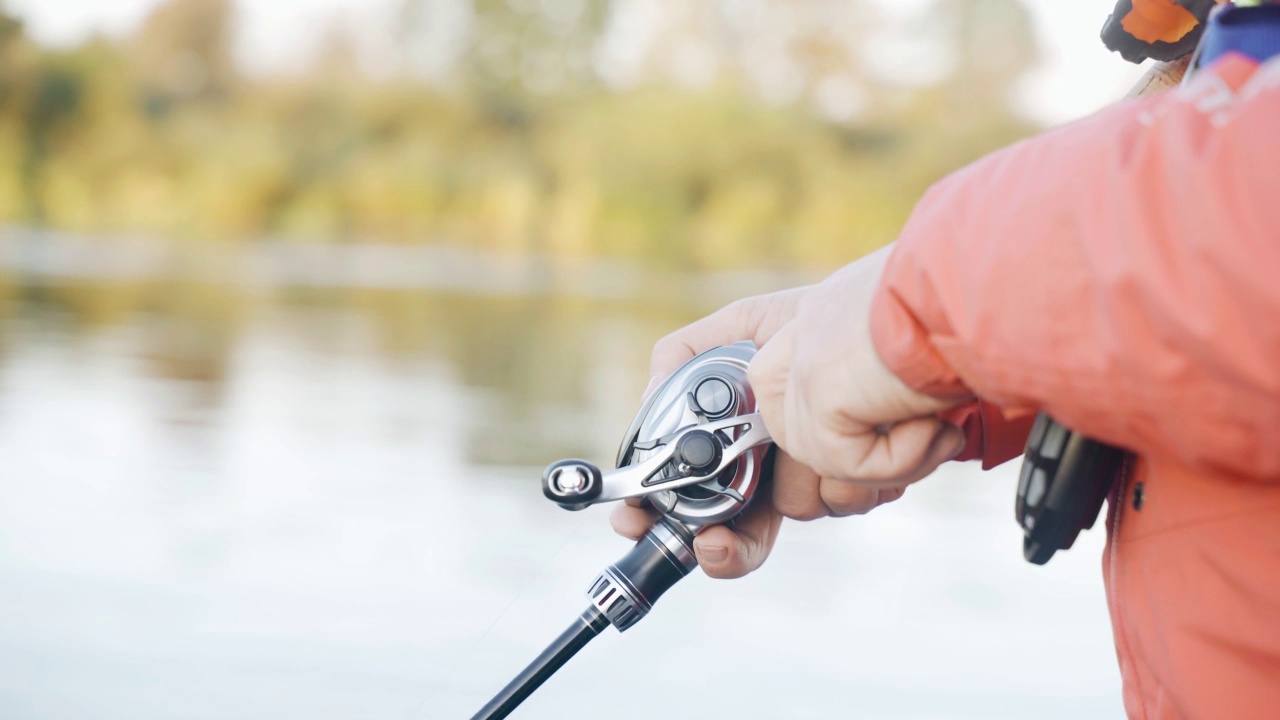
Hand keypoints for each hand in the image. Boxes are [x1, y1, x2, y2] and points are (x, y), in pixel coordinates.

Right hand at [611, 245, 967, 578]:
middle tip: (714, 543)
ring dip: (825, 472)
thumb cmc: (833, 315)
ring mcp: (832, 474)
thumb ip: (686, 355)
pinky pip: (859, 494)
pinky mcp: (880, 475)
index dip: (667, 516)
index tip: (639, 525)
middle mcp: (786, 463)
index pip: (701, 493)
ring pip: (806, 508)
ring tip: (848, 417)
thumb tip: (650, 398)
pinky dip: (877, 463)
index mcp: (748, 435)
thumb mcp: (751, 323)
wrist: (914, 317)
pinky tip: (895, 425)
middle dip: (727, 545)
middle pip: (745, 530)